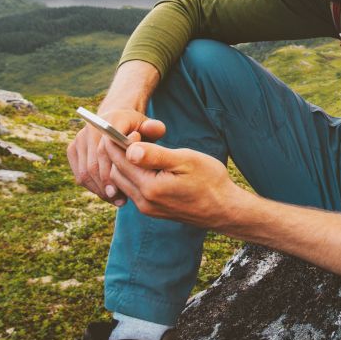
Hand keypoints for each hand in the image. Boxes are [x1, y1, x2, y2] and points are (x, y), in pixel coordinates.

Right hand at [67, 109, 162, 204]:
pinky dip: (92, 187)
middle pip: (93, 165)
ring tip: (116, 200)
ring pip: (84, 172)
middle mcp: (91, 128)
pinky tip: (107, 195)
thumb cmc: (139, 129)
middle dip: (105, 186)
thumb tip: (152, 129)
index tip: (119, 191)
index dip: (110, 173)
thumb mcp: (151, 127)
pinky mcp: (73, 149)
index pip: (105, 150)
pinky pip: (79, 174)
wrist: (118, 121)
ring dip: (99, 190)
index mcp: (109, 121)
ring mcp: (79, 139)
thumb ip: (155, 128)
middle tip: (120, 201)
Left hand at [104, 123, 239, 227]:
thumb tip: (130, 148)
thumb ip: (155, 155)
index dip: (119, 141)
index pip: (119, 160)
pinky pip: (132, 190)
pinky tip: (149, 165)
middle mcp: (143, 201)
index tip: (133, 129)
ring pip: (122, 181)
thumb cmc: (210, 180)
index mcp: (150, 187)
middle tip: (138, 137)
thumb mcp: (186, 160)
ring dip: (126, 164)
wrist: (224, 208)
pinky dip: (134, 175)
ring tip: (144, 150)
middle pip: (116, 171)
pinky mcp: (151, 210)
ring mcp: (146, 208)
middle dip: (119, 153)